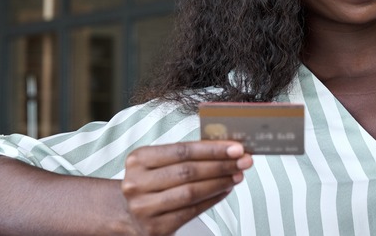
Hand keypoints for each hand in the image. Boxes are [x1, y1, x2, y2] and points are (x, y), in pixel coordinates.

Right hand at [121, 140, 252, 234]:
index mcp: (138, 159)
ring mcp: (143, 207)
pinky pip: (191, 211)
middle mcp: (136, 183)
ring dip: (220, 182)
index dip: (212, 149)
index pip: (182, 150)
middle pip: (188, 171)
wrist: (132, 213)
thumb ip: (189, 154)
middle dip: (221, 165)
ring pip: (191, 192)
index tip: (236, 148)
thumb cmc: (154, 183)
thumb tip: (227, 148)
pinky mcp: (155, 227)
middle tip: (243, 161)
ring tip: (237, 176)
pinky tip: (225, 190)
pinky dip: (212, 199)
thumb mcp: (161, 163)